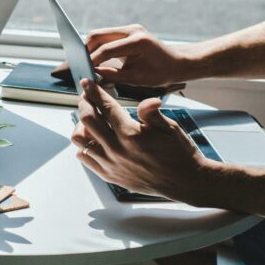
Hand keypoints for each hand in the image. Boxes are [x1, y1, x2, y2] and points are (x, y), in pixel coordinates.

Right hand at [54, 24, 188, 86]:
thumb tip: (93, 75)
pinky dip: (98, 46)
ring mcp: (130, 28)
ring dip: (91, 47)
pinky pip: (107, 36)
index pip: (106, 50)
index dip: (91, 61)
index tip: (82, 71)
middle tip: (79, 65)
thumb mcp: (137, 79)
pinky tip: (95, 59)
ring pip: (100, 34)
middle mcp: (132, 30)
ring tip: (85, 63)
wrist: (178, 62)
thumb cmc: (161, 73)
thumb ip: (113, 76)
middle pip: (98, 35)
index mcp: (137, 42)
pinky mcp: (128, 31)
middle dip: (85, 50)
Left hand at [71, 79, 209, 202]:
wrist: (184, 182)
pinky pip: (85, 158)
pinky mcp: (109, 175)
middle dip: (84, 103)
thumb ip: (152, 112)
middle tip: (86, 97)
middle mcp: (117, 149)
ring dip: (81, 125)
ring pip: (80, 140)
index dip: (94, 91)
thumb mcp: (169, 127)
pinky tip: (93, 139)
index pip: (105, 106)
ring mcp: (111, 164)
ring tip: (89, 119)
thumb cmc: (179, 153)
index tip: (87, 82)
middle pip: (87, 119)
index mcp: (131, 134)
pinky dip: (84, 146)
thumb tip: (148, 100)